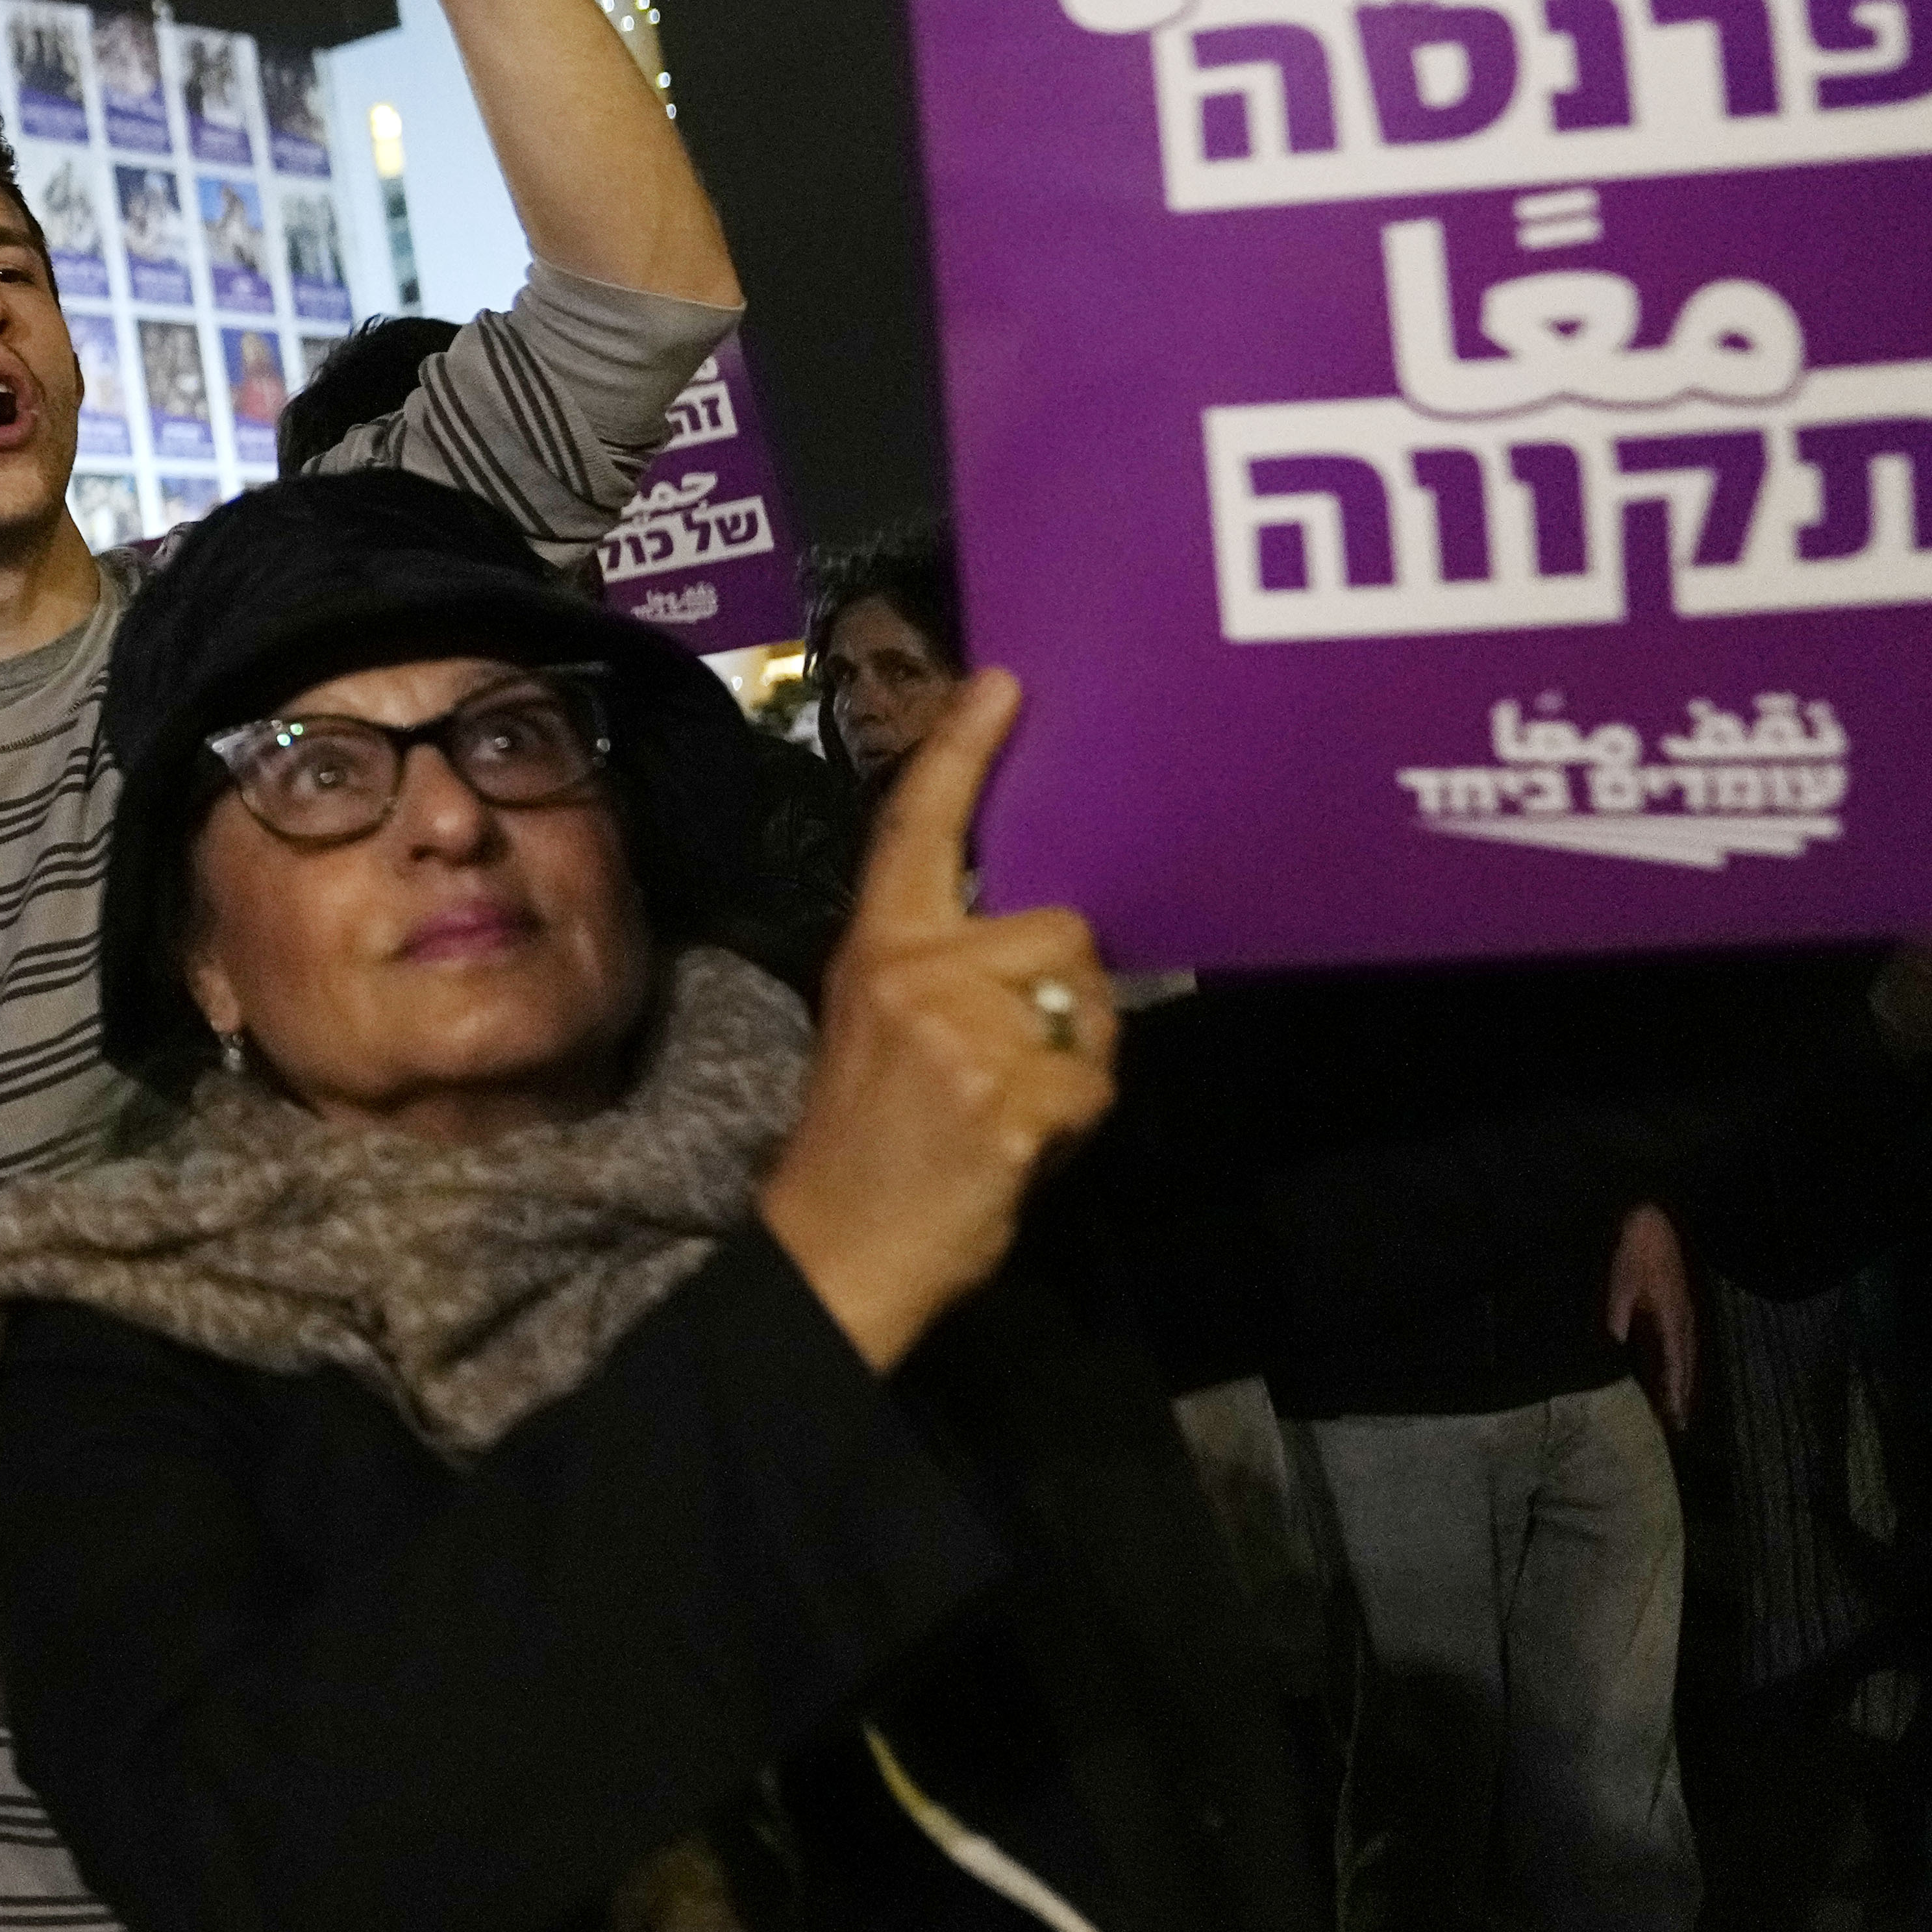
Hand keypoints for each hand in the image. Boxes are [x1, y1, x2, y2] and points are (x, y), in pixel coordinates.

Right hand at [757, 673, 1118, 1373]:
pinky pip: (1093, 1080)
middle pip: (1059, 930)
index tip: (1005, 682)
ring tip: (1013, 1109)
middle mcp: (914, 972)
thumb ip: (942, 968)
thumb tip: (1042, 941)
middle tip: (1014, 1063)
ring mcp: (961, 1031)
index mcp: (875, 947)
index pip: (917, 828)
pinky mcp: (1009, 1093)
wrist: (838, 1249)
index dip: (963, 751)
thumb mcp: (878, 1024)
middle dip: (1065, 993)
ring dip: (1075, 1060)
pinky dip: (1076, 1121)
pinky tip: (1021, 1148)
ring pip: (1088, 1005)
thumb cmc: (865, 1141)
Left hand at [1609, 1201, 1699, 1429]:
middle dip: (1681, 1398)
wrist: (1651, 1218)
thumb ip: (1616, 1313)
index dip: (1672, 1396)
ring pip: (1686, 1357)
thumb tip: (1612, 1346)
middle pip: (1685, 1369)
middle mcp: (1683, 1321)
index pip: (1673, 1368)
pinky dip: (1680, 1363)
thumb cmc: (1631, 1248)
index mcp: (1670, 1320)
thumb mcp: (1618, 1279)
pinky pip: (1682, 1342)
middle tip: (1678, 1428)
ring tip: (1679, 1410)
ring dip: (1683, 1384)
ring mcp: (1684, 1312)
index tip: (1673, 1423)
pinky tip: (1674, 1371)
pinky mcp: (1679, 1303)